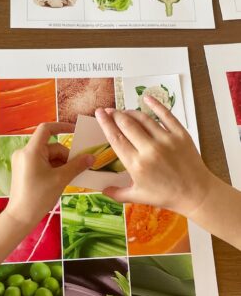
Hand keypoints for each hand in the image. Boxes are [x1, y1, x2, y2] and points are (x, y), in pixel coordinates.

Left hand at [5, 122, 93, 226]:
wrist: (21, 217)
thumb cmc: (39, 197)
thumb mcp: (61, 179)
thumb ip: (77, 165)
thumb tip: (91, 157)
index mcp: (31, 151)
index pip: (46, 129)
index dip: (62, 127)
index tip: (75, 131)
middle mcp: (24, 153)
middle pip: (50, 147)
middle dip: (65, 156)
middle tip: (76, 169)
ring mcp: (22, 162)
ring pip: (48, 156)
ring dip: (60, 164)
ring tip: (66, 178)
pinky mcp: (23, 170)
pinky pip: (42, 163)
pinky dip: (52, 169)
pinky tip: (59, 180)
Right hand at [95, 97, 215, 216]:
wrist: (196, 193)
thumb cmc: (166, 195)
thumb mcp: (139, 197)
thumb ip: (118, 193)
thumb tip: (102, 190)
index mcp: (136, 165)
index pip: (115, 138)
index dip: (105, 123)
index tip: (99, 113)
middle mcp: (149, 149)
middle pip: (126, 124)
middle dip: (115, 114)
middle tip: (108, 110)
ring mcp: (165, 140)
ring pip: (143, 118)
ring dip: (130, 111)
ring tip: (123, 111)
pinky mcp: (180, 134)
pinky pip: (166, 115)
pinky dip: (155, 105)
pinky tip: (146, 98)